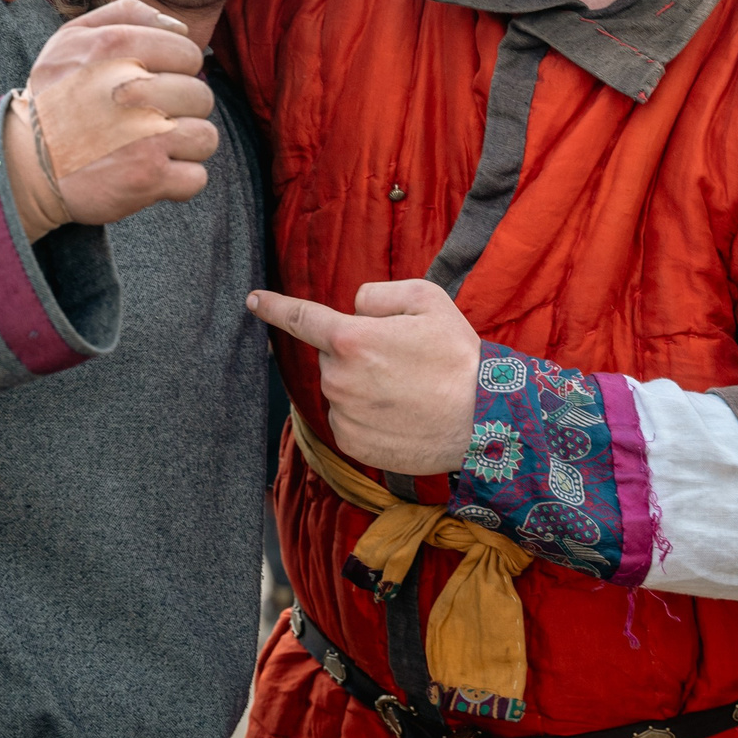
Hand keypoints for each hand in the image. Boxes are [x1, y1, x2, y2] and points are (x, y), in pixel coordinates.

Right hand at [3, 0, 215, 238]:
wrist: (25, 165)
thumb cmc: (53, 97)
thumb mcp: (71, 38)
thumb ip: (127, 15)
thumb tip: (182, 30)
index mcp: (116, 47)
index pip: (188, 54)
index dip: (174, 70)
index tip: (149, 85)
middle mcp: (133, 89)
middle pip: (201, 96)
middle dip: (180, 109)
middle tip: (148, 119)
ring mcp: (145, 137)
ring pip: (206, 137)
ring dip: (184, 145)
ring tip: (153, 145)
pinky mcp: (148, 178)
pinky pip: (197, 177)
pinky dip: (179, 180)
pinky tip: (152, 172)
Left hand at [245, 280, 480, 475]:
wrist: (483, 421)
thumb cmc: (458, 356)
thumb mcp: (427, 299)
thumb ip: (378, 294)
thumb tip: (353, 307)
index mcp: (350, 339)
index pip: (301, 318)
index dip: (274, 307)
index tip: (253, 300)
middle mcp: (338, 378)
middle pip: (332, 355)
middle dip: (356, 352)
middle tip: (402, 360)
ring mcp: (344, 414)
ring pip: (340, 388)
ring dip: (362, 384)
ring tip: (407, 390)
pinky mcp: (352, 444)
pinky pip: (348, 418)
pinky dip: (367, 414)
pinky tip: (399, 414)